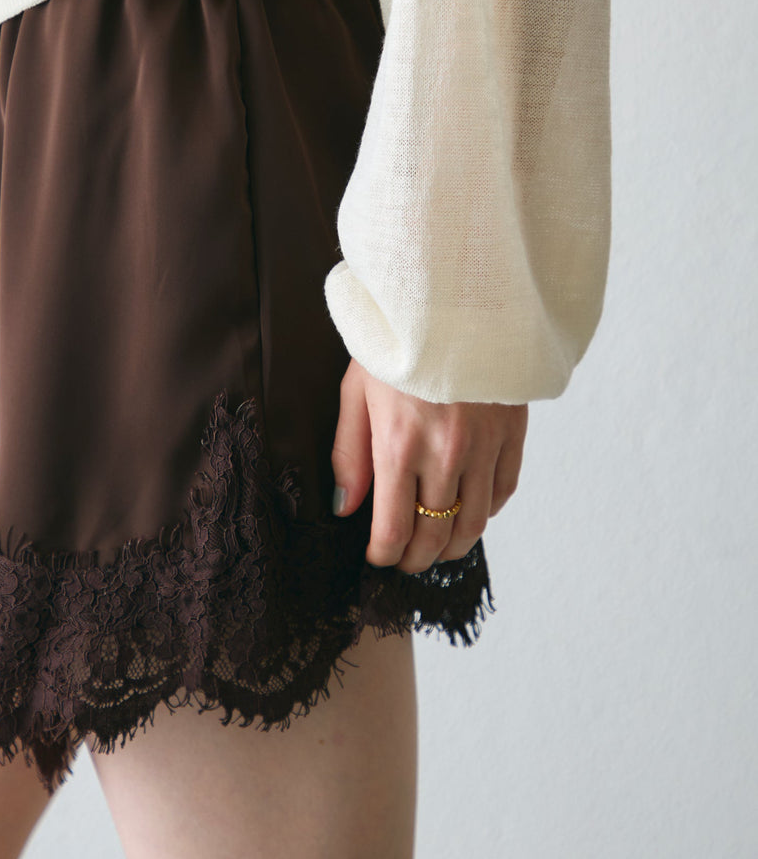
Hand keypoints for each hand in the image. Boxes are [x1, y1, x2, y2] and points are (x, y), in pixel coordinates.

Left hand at [329, 359, 527, 571]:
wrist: (454, 298)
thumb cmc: (396, 341)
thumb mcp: (356, 390)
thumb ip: (350, 454)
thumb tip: (346, 507)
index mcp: (398, 446)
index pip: (393, 529)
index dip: (384, 554)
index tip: (378, 557)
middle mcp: (444, 455)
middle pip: (434, 534)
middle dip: (416, 558)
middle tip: (406, 560)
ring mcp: (483, 447)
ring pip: (473, 523)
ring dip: (454, 546)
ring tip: (438, 548)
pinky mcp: (512, 433)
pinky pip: (503, 491)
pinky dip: (487, 511)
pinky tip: (470, 511)